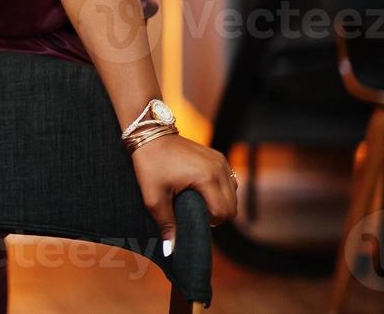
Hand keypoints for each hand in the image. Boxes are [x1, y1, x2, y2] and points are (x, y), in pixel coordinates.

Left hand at [130, 133, 238, 254]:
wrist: (149, 133)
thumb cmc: (150, 164)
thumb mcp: (153, 197)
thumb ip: (166, 224)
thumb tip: (171, 250)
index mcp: (207, 178)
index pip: (223, 213)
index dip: (209, 222)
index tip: (191, 217)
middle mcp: (219, 169)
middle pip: (232, 206)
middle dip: (217, 215)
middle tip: (193, 211)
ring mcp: (221, 161)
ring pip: (234, 194)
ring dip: (220, 202)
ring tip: (197, 200)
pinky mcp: (219, 157)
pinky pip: (229, 181)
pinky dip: (220, 190)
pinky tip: (202, 190)